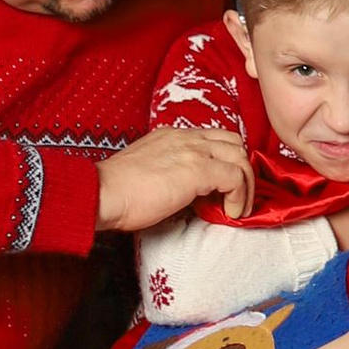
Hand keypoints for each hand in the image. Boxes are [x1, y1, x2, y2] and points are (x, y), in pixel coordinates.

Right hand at [96, 121, 252, 234]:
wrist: (102, 193)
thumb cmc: (116, 191)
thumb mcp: (148, 170)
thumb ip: (169, 171)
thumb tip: (186, 190)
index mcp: (173, 136)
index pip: (214, 138)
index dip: (226, 160)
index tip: (223, 187)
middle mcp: (187, 138)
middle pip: (234, 142)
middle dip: (242, 167)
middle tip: (237, 195)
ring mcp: (194, 151)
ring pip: (240, 157)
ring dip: (246, 184)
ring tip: (238, 208)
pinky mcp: (199, 170)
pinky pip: (236, 177)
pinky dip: (239, 195)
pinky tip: (231, 212)